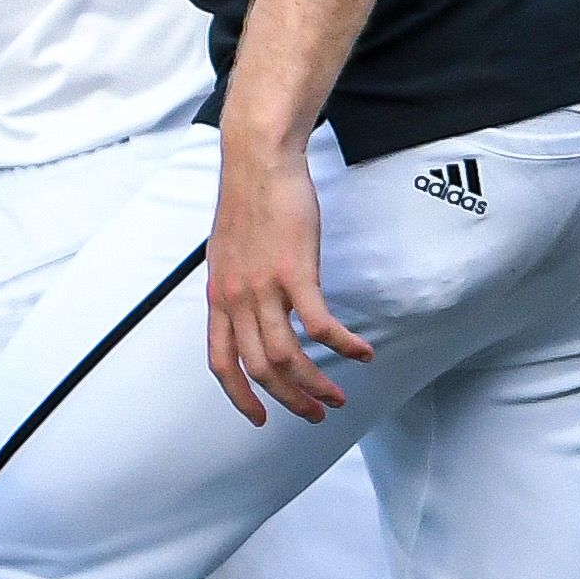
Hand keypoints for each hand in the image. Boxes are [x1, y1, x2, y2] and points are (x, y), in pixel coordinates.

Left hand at [207, 140, 367, 422]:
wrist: (258, 160)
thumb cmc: (249, 200)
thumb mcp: (228, 252)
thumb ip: (238, 287)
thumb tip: (251, 310)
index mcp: (219, 297)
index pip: (221, 362)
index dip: (240, 397)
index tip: (260, 418)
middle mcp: (236, 298)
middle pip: (260, 369)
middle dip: (289, 400)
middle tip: (315, 412)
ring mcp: (264, 287)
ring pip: (288, 357)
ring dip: (315, 384)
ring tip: (338, 396)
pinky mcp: (295, 271)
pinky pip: (320, 325)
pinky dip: (342, 346)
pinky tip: (361, 353)